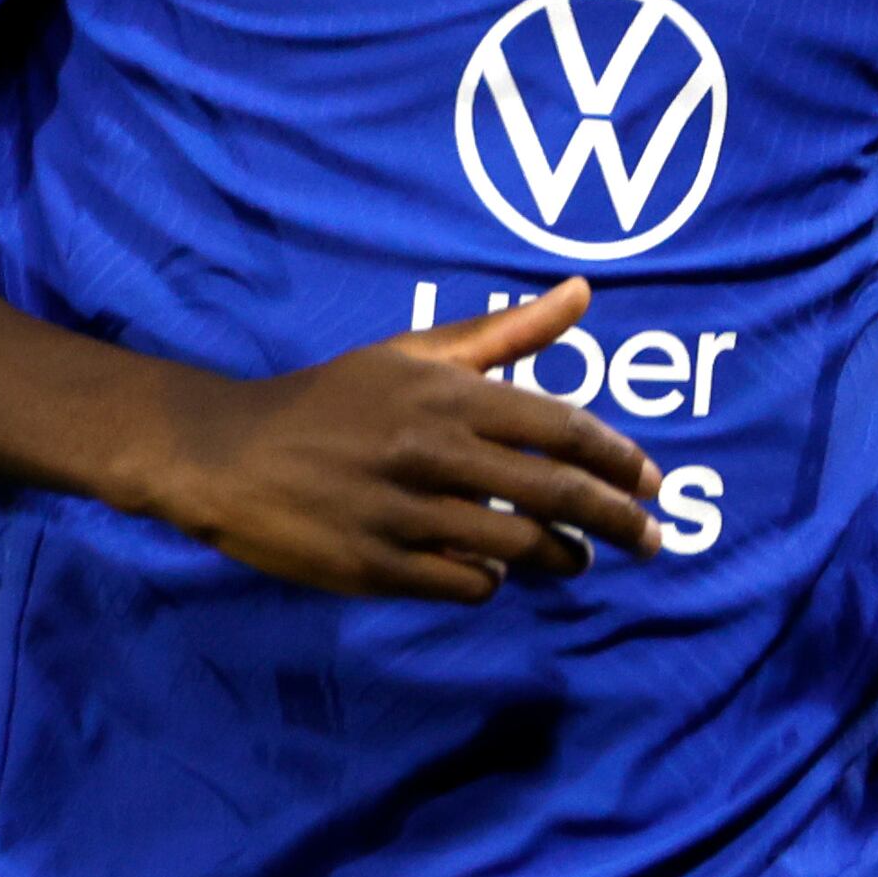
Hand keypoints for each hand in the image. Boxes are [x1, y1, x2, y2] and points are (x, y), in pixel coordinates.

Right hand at [134, 281, 661, 604]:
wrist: (225, 454)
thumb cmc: (330, 402)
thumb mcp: (409, 354)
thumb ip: (502, 332)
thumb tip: (584, 291)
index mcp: (444, 394)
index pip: (563, 429)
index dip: (620, 461)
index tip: (651, 483)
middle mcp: (430, 451)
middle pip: (556, 495)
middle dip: (618, 522)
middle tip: (650, 540)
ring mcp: (404, 513)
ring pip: (519, 547)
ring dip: (561, 558)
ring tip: (574, 560)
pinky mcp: (377, 566)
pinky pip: (467, 584)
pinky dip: (491, 580)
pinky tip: (491, 570)